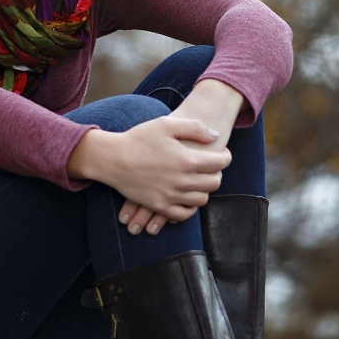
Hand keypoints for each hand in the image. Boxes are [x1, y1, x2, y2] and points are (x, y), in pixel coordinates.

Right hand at [108, 114, 231, 233]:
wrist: (112, 159)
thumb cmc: (139, 138)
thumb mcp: (167, 123)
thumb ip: (194, 128)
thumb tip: (215, 137)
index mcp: (186, 159)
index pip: (220, 163)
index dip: (225, 156)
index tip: (222, 153)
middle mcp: (182, 181)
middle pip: (214, 182)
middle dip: (217, 173)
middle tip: (210, 166)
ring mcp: (171, 196)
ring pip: (202, 199)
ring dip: (204, 189)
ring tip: (199, 180)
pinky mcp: (159, 206)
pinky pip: (184, 214)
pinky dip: (190, 207)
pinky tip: (187, 196)